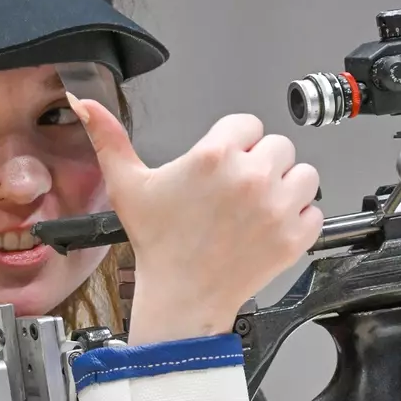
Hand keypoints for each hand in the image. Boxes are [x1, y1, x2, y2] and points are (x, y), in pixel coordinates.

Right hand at [69, 95, 321, 344]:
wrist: (182, 297)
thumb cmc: (158, 244)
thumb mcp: (128, 185)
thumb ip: (108, 138)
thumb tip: (85, 103)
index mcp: (215, 155)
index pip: (247, 124)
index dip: (235, 143)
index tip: (222, 166)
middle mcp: (251, 176)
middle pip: (279, 145)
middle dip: (261, 163)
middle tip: (237, 190)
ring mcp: (277, 207)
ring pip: (304, 173)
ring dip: (286, 186)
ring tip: (258, 206)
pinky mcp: (295, 236)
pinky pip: (314, 210)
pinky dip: (299, 218)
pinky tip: (270, 227)